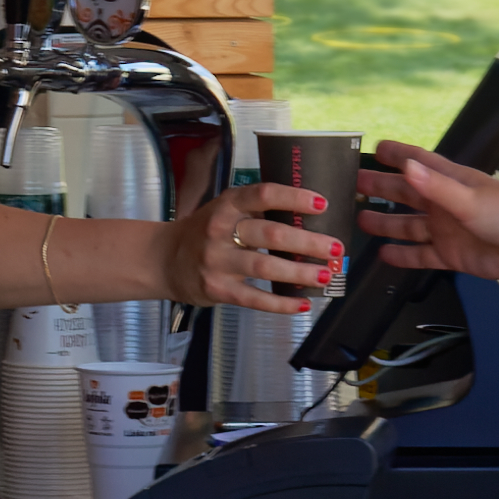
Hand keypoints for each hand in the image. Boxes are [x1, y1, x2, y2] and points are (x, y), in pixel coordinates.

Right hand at [164, 178, 341, 310]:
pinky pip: (254, 299)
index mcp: (228, 204)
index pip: (264, 195)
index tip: (323, 204)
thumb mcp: (225, 209)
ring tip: (325, 276)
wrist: (164, 258)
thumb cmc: (205, 231)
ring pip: (265, 268)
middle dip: (308, 243)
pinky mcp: (216, 288)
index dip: (295, 198)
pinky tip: (303, 304)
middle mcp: (221, 230)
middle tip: (335, 248)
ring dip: (299, 273)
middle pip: (271, 235)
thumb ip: (257, 210)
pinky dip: (281, 303)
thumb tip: (311, 217)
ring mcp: (217, 261)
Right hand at [359, 142, 498, 283]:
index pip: (420, 162)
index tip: (375, 149)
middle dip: (382, 189)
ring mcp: (449, 230)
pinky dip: (403, 255)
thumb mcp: (470, 197)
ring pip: (410, 226)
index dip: (398, 155)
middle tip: (355, 185)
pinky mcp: (453, 255)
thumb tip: (406, 168)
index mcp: (453, 181)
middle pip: (408, 194)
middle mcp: (448, 204)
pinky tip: (384, 254)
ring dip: (386, 223)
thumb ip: (436, 186)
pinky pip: (421, 255)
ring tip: (361, 220)